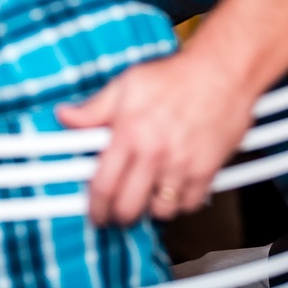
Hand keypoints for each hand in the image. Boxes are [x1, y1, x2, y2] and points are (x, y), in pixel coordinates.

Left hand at [55, 50, 254, 225]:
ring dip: (151, 209)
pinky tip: (173, 189)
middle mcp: (155, 153)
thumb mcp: (126, 85)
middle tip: (118, 211)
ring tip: (147, 197)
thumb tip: (66, 117)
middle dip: (118, 216)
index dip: (94, 208)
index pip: (103, 186)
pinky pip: (189, 204)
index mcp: (130, 134)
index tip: (94, 212)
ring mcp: (182, 165)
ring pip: (160, 212)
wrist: (222, 71)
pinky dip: (179, 203)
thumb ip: (94, 108)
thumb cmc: (176, 76)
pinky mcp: (206, 170)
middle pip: (128, 208)